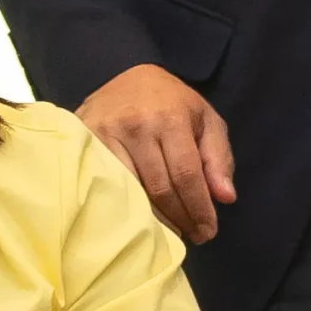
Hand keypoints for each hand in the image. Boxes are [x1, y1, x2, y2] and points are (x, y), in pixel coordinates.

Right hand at [74, 65, 235, 242]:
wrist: (126, 74)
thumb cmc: (172, 103)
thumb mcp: (206, 120)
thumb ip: (219, 157)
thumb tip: (225, 198)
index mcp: (171, 119)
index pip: (187, 174)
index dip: (199, 208)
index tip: (208, 231)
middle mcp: (138, 127)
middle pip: (160, 188)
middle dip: (181, 218)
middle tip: (193, 236)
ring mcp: (106, 135)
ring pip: (132, 192)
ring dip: (155, 220)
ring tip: (171, 232)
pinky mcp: (85, 141)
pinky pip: (107, 186)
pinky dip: (126, 208)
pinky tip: (140, 219)